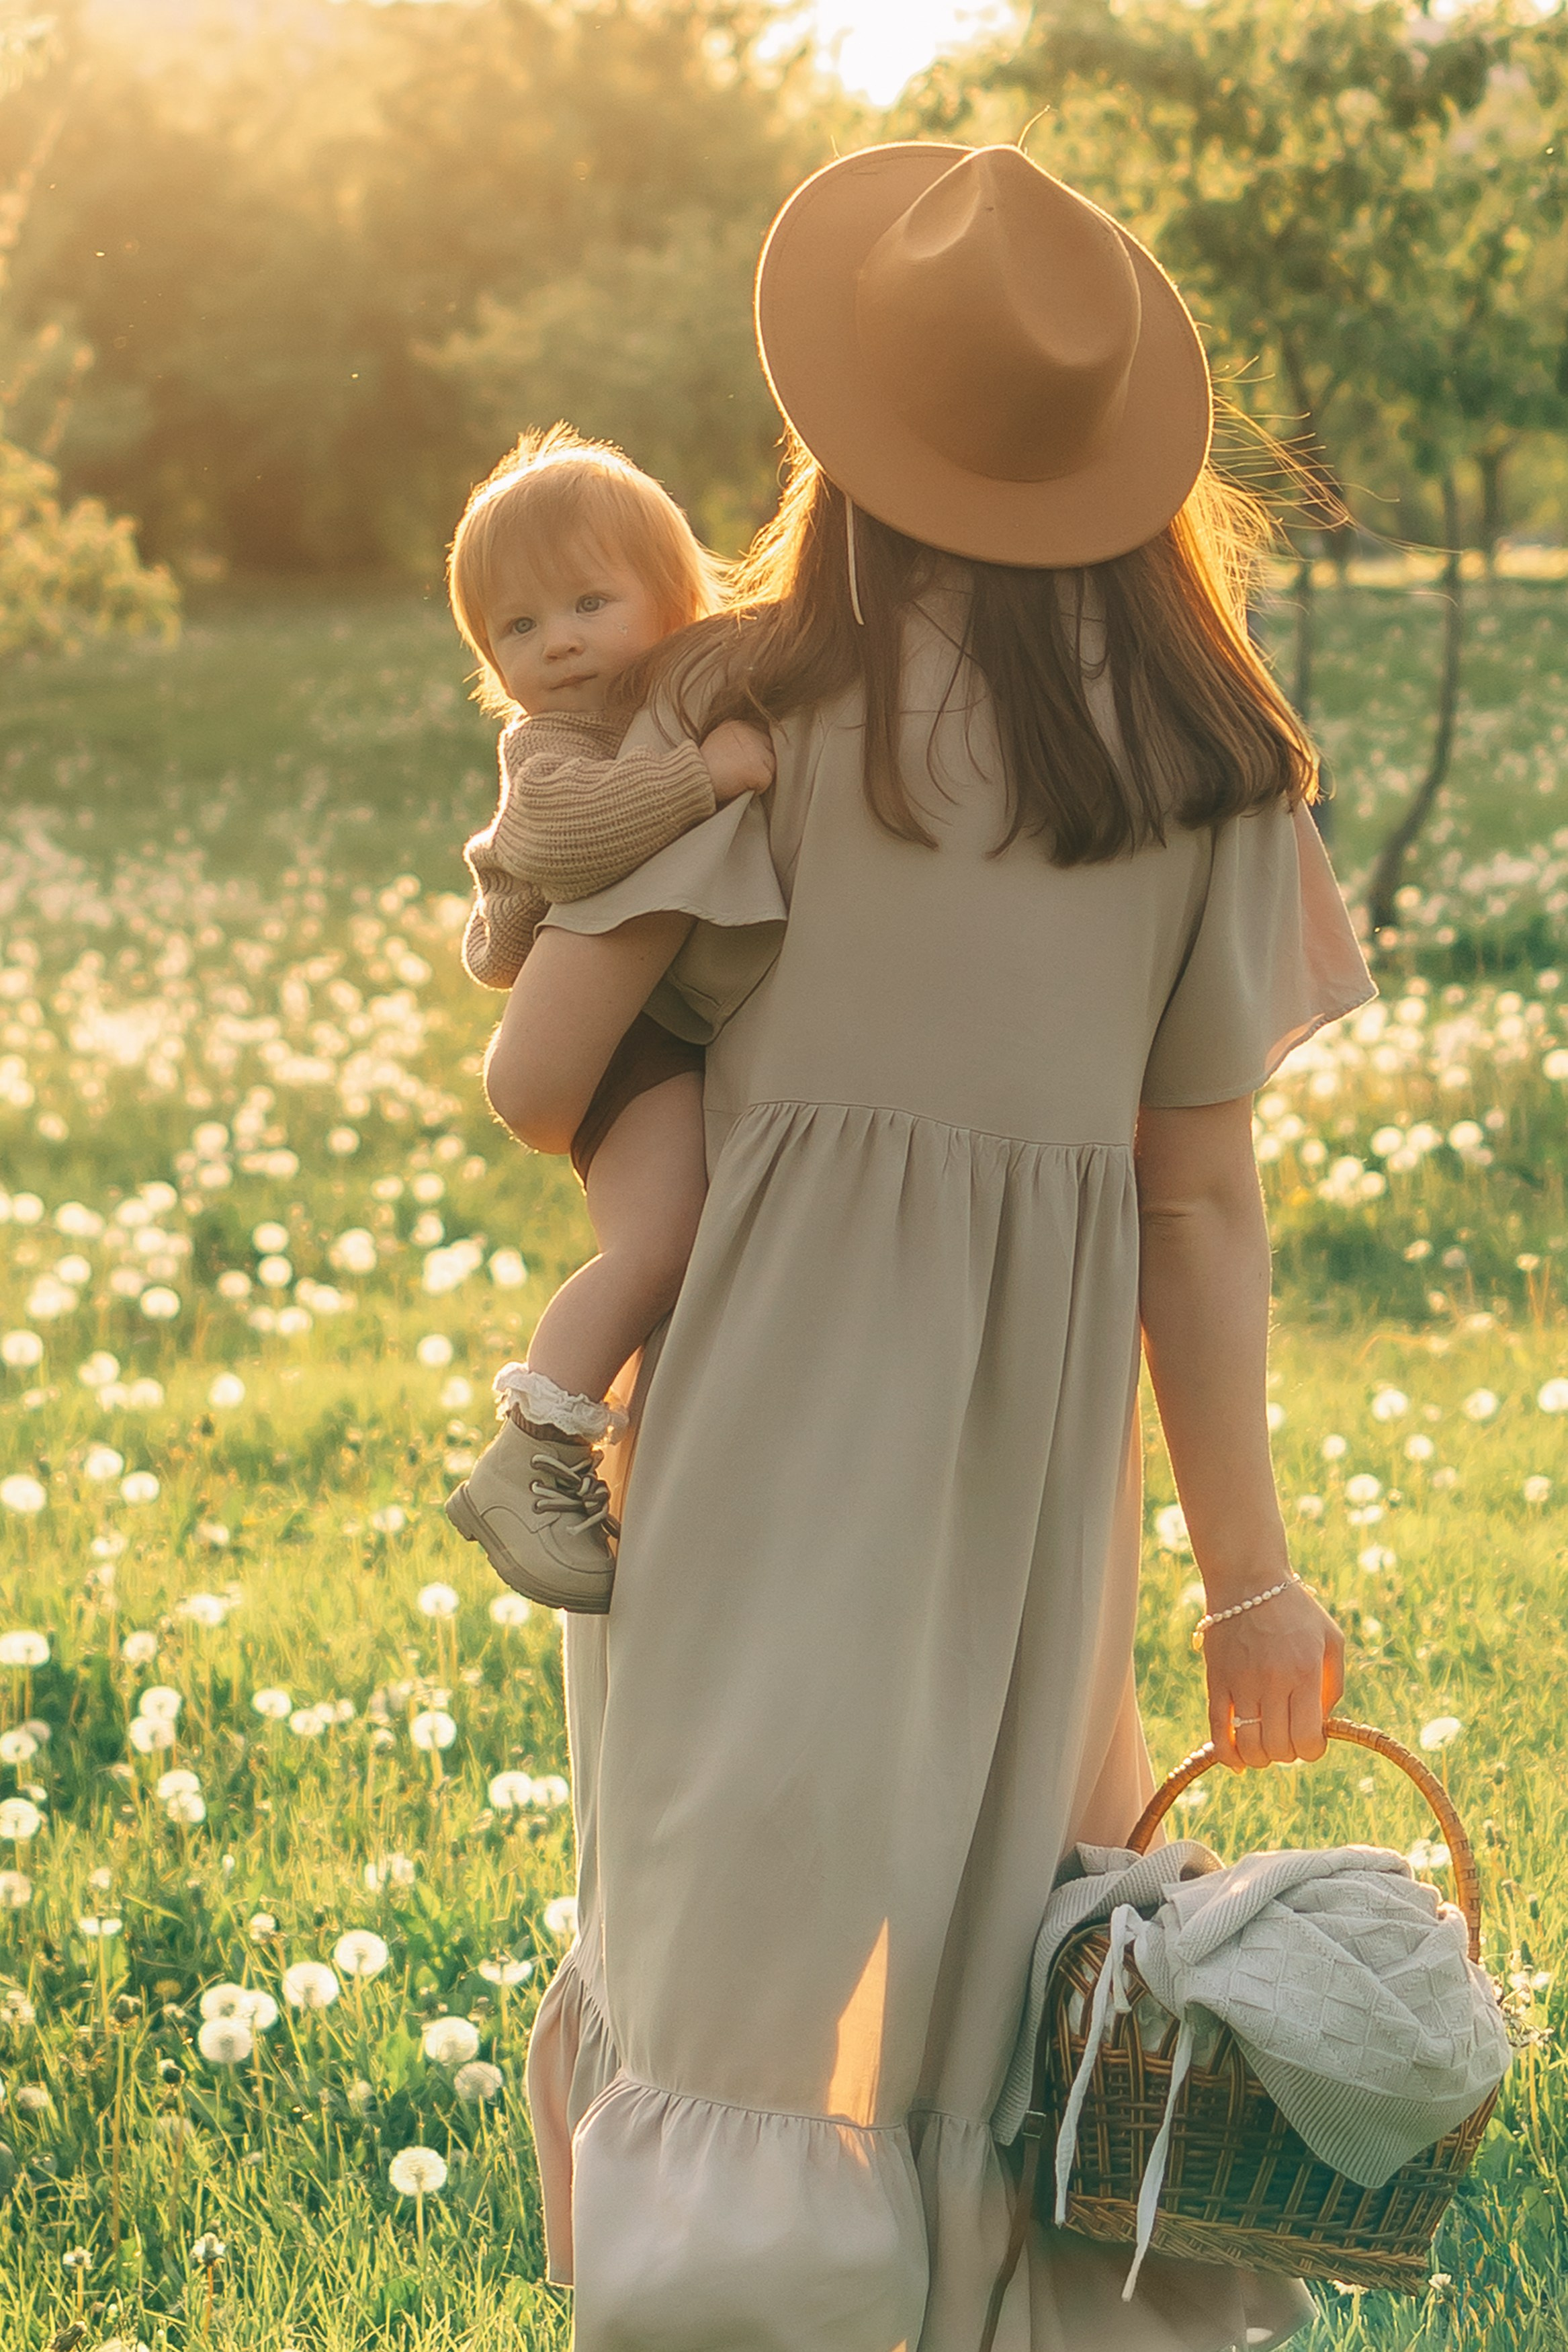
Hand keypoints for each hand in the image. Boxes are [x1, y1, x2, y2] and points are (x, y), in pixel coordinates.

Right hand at [699, 719, 774, 802]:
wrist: (692, 778)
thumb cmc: (700, 766)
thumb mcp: (717, 741)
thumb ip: (735, 740)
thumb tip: (749, 750)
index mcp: (738, 725)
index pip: (761, 735)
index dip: (756, 751)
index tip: (743, 762)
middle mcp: (749, 732)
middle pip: (770, 749)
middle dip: (761, 762)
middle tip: (741, 773)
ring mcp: (756, 750)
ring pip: (771, 765)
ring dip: (759, 776)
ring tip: (738, 780)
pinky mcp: (759, 768)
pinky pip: (766, 782)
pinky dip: (756, 789)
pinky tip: (739, 787)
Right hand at [1201, 1578, 1345, 1771]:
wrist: (1248, 1580)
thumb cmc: (1296, 1610)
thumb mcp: (1331, 1640)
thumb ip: (1333, 1685)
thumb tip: (1322, 1725)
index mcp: (1304, 1673)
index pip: (1306, 1739)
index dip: (1311, 1750)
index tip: (1311, 1738)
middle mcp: (1272, 1681)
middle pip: (1278, 1748)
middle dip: (1287, 1753)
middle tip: (1287, 1735)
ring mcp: (1240, 1682)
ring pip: (1248, 1746)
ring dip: (1259, 1756)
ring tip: (1264, 1743)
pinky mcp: (1216, 1681)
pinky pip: (1217, 1730)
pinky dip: (1226, 1755)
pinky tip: (1236, 1761)